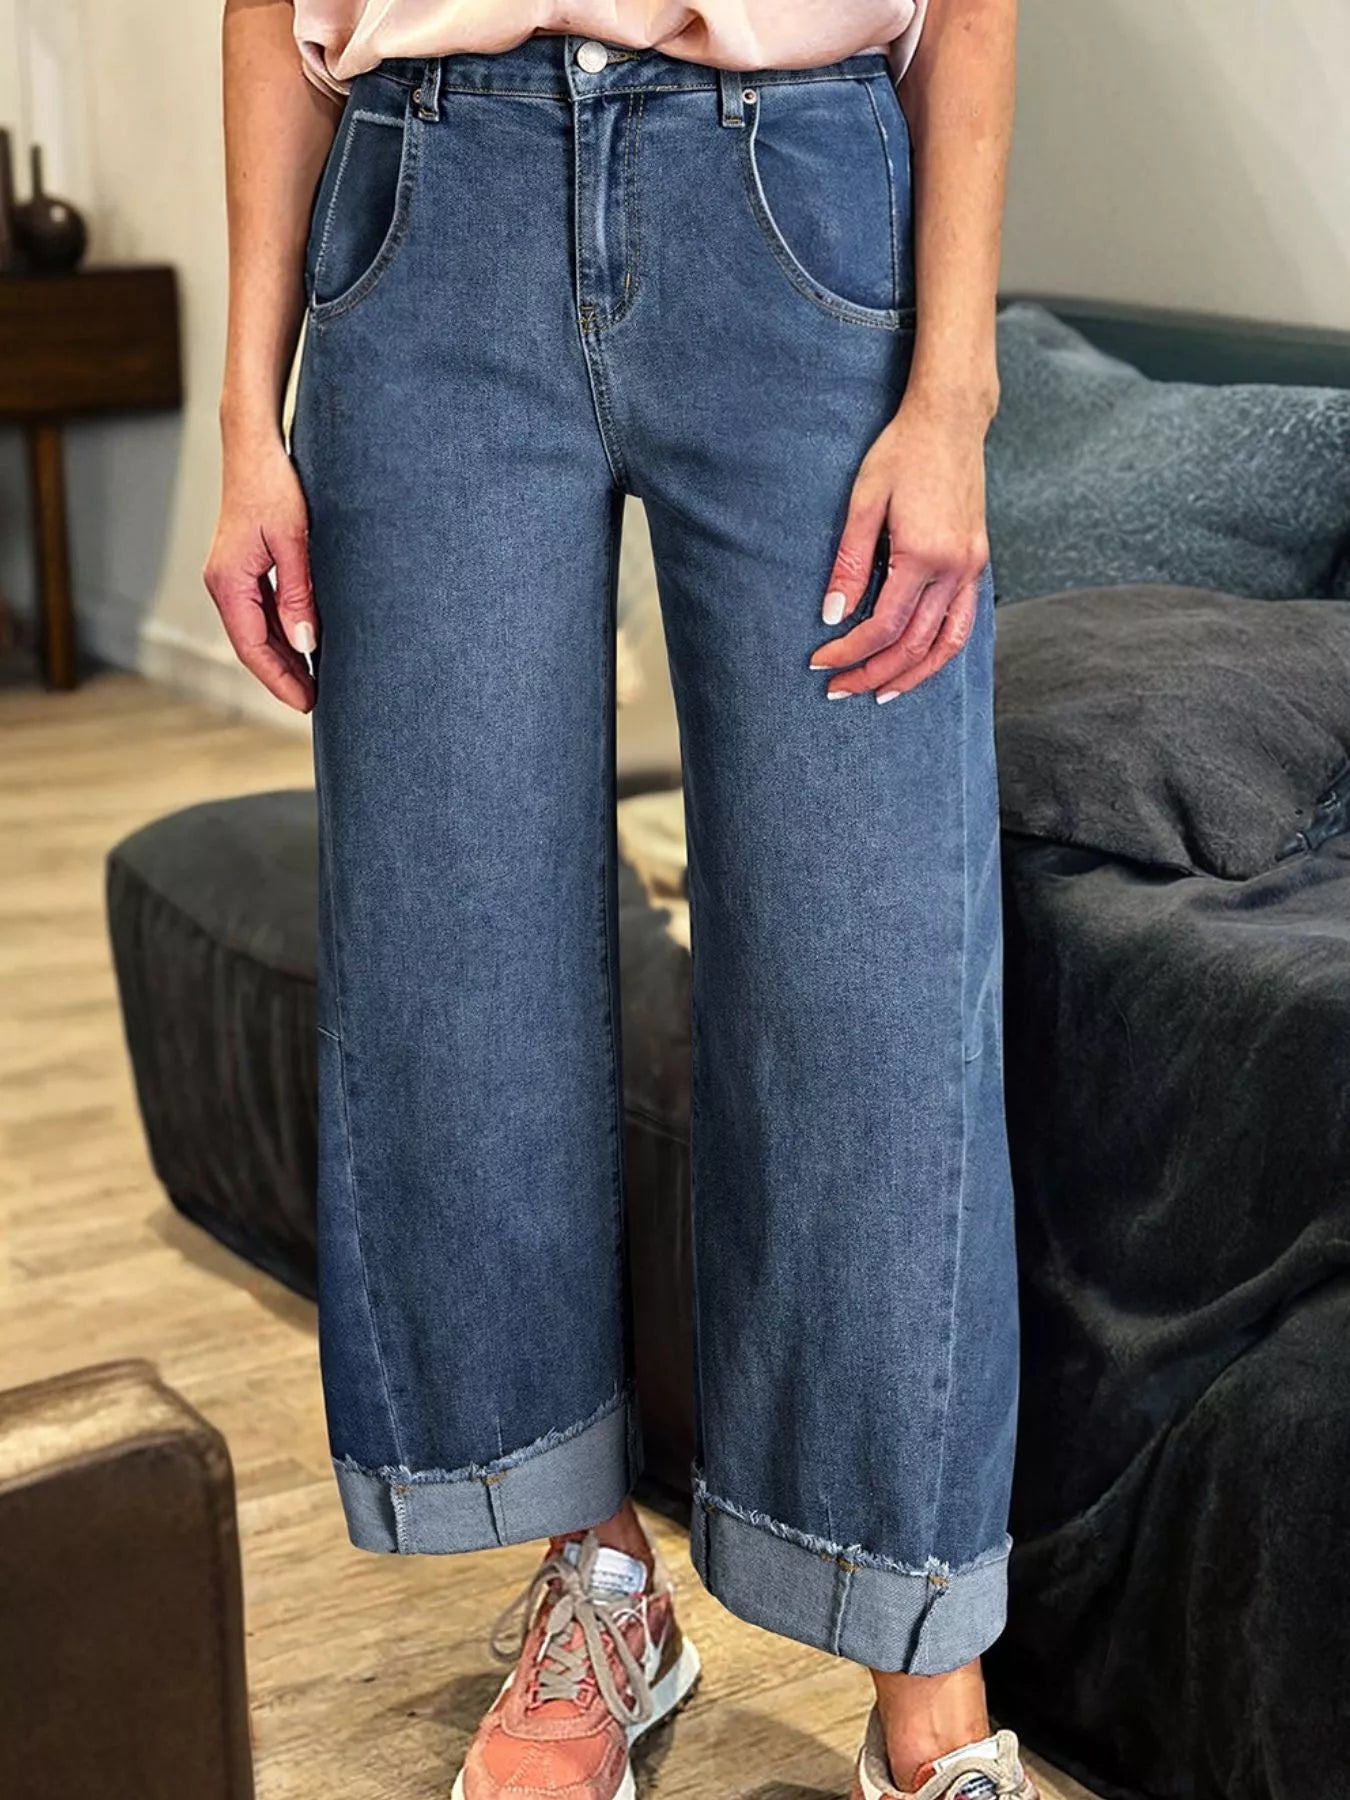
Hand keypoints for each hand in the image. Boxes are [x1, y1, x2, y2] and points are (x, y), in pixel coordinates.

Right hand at [204, 424, 317, 712]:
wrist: (255, 446)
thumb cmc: (274, 486)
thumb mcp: (294, 542)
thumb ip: (299, 595)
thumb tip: (305, 645)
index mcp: (229, 582)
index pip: (252, 648)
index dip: (279, 680)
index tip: (306, 703)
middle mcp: (223, 584)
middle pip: (252, 646)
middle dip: (282, 676)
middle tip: (315, 702)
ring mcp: (231, 577)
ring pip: (256, 631)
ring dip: (283, 657)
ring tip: (313, 681)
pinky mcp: (242, 568)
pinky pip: (260, 613)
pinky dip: (281, 634)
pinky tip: (303, 645)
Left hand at [810, 388, 992, 701]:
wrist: (950, 420)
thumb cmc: (901, 453)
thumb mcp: (863, 503)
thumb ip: (848, 563)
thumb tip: (832, 616)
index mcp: (923, 554)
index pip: (883, 626)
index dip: (849, 651)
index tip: (820, 662)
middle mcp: (955, 568)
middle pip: (913, 645)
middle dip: (874, 673)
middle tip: (841, 689)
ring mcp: (972, 568)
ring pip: (947, 644)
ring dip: (913, 676)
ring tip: (882, 693)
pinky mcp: (978, 563)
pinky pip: (964, 624)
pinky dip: (941, 652)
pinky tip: (918, 662)